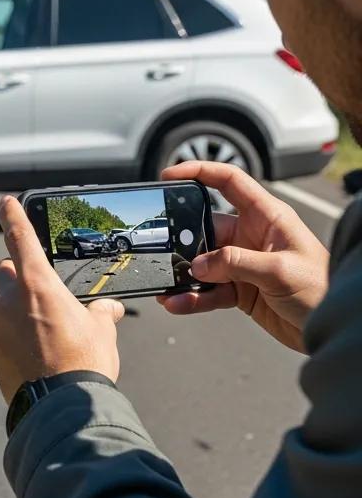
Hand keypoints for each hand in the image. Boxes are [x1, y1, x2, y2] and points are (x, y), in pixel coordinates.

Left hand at [0, 196, 124, 404]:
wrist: (61, 409)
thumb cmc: (84, 364)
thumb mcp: (102, 331)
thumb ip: (101, 312)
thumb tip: (108, 309)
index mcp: (37, 285)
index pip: (20, 239)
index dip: (12, 217)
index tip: (5, 203)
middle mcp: (8, 301)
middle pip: (5, 273)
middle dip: (18, 277)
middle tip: (42, 293)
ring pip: (2, 307)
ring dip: (18, 312)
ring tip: (47, 336)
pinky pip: (0, 334)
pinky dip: (13, 338)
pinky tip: (35, 356)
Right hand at [158, 161, 329, 352]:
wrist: (334, 326)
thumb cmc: (323, 289)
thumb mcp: (279, 270)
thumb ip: (235, 263)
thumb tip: (196, 265)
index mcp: (267, 217)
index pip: (229, 182)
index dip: (199, 172)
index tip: (170, 176)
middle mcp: (252, 236)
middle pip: (205, 228)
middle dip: (182, 240)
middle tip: (164, 252)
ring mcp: (243, 264)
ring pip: (202, 264)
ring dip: (183, 276)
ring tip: (167, 286)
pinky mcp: (239, 290)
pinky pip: (207, 290)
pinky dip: (191, 297)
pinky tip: (178, 303)